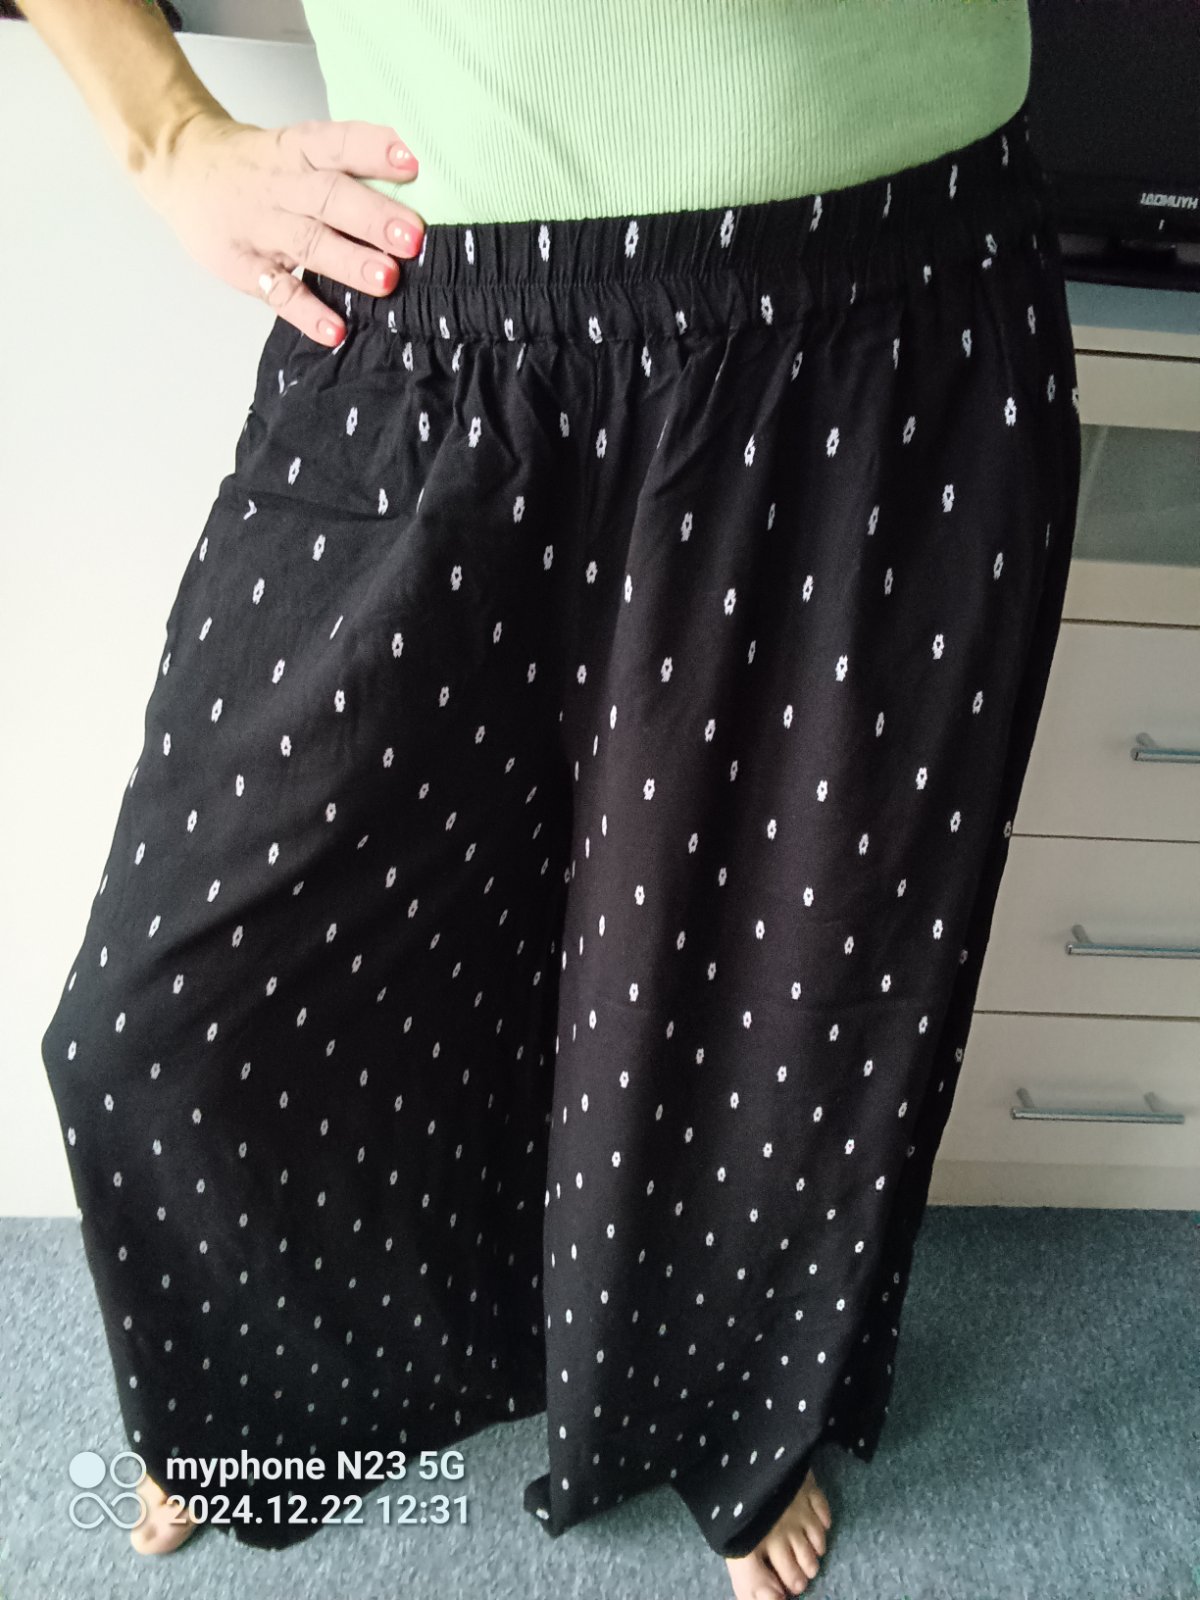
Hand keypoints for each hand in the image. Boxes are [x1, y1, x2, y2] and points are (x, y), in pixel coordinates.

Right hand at [135, 108, 423, 345]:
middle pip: (329, 197)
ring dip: (349, 263)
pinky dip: (307, 313)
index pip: (338, 143)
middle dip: (372, 216)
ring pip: (308, 243)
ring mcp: (261, 227)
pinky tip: (334, 330)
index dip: (374, 151)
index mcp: (297, 149)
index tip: (413, 163)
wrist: (180, 164)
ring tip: (386, 280)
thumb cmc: (258, 164)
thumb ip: (344, 168)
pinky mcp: (243, 266)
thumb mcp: (294, 147)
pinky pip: (278, 291)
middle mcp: (282, 185)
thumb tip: (417, 196)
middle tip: (413, 236)